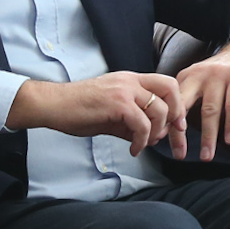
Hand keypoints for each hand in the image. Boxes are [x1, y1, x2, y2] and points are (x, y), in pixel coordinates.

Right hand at [7, 71, 183, 156]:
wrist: (52, 105)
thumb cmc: (77, 109)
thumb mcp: (110, 113)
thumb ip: (131, 122)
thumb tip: (151, 137)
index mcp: (130, 79)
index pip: (166, 82)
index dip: (176, 103)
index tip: (176, 124)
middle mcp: (130, 81)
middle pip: (170, 89)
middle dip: (176, 113)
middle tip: (172, 133)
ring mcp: (124, 90)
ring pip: (158, 110)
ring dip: (157, 132)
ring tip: (145, 144)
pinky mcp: (117, 104)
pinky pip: (142, 125)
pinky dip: (142, 141)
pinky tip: (134, 149)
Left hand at [173, 31, 229, 161]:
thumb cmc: (226, 72)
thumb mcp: (202, 80)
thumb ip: (189, 98)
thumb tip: (172, 129)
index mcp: (186, 77)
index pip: (172, 105)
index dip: (168, 127)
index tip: (165, 146)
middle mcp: (200, 74)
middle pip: (184, 107)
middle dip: (180, 133)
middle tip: (179, 155)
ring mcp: (220, 75)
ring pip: (210, 110)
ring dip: (208, 136)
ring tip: (206, 156)